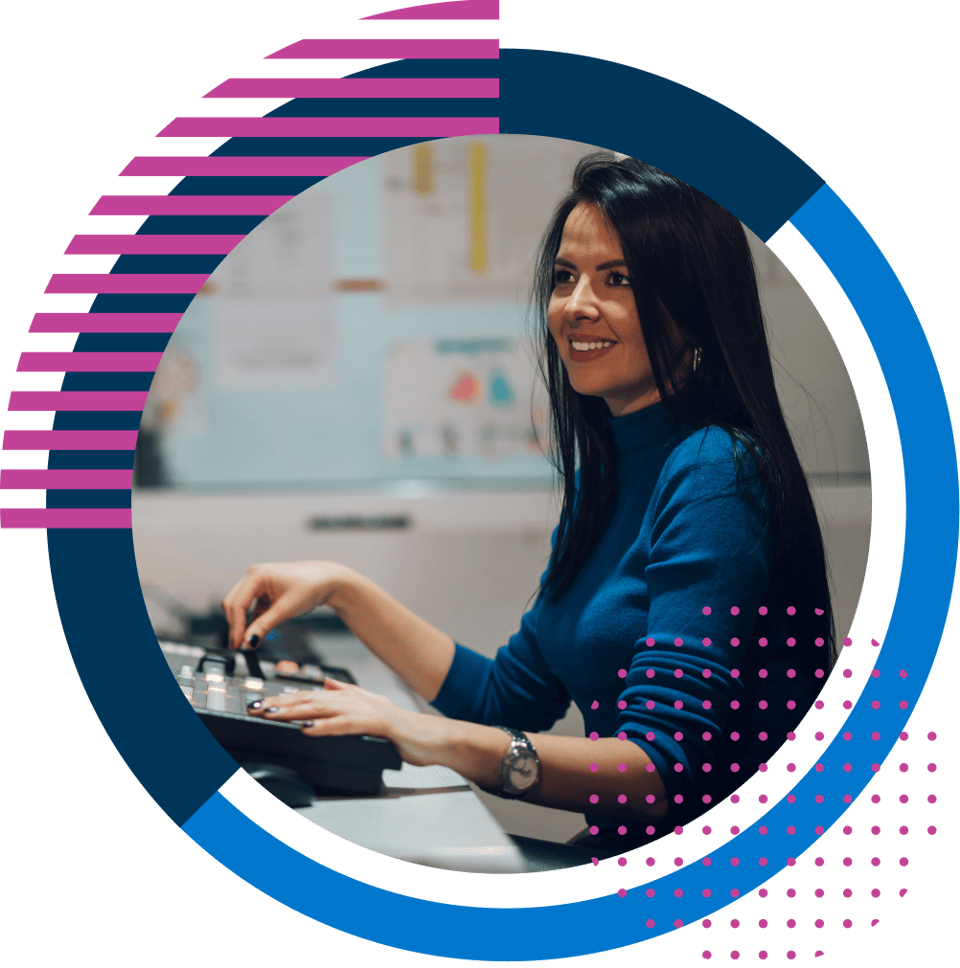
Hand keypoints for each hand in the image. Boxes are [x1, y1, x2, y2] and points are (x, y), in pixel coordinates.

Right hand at [221, 561, 356, 649]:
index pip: (237, 603)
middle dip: (235, 625)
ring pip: (241, 606)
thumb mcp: (286, 609)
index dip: (235, 626)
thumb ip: (264, 626)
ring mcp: (259, 583)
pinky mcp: (265, 591)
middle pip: (234, 603)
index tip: (237, 644)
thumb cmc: (311, 586)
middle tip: (238, 646)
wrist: (328, 581)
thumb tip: (248, 641)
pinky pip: (252, 608)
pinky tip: (255, 633)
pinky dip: (252, 620)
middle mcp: (254, 576)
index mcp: (257, 575)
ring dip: (242, 623)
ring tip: (245, 643)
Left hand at [247, 678, 446, 767]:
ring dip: (295, 712)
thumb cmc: (402, 728)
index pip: (309, 697)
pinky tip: (309, 729)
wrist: (432, 736)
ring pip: (324, 709)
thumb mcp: (371, 707)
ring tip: (273, 715)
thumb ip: (348, 694)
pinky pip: (347, 725)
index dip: (282, 699)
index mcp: (350, 698)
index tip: (259, 704)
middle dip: (280, 704)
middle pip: (310, 700)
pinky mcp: (378, 723)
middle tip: (256, 708)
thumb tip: (326, 683)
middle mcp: (354, 700)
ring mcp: (366, 710)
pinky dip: (325, 727)